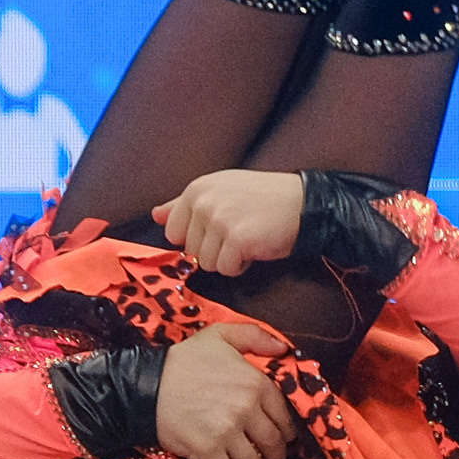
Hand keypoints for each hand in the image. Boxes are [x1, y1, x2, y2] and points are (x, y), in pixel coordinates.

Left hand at [152, 168, 304, 276]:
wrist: (303, 203)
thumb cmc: (262, 198)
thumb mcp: (221, 190)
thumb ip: (184, 204)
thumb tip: (155, 215)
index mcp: (197, 189)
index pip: (173, 231)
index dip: (197, 237)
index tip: (218, 229)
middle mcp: (204, 202)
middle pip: (191, 250)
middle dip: (214, 249)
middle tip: (239, 232)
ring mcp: (220, 220)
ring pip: (207, 263)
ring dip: (228, 258)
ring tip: (248, 239)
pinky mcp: (237, 239)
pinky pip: (226, 269)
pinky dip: (241, 265)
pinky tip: (256, 247)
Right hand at [155, 322, 294, 458]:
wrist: (147, 384)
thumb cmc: (183, 360)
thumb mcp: (220, 335)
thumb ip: (255, 336)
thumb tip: (283, 349)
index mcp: (255, 382)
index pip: (283, 416)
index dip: (286, 431)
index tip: (283, 438)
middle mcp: (246, 409)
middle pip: (273, 443)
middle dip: (276, 455)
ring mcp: (228, 432)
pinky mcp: (208, 451)